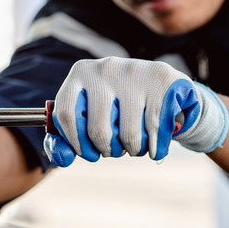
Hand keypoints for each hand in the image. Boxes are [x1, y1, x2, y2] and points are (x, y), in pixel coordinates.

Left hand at [44, 57, 227, 165]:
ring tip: (135, 144)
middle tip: (114, 149)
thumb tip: (63, 159)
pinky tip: (155, 142)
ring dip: (133, 150)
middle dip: (107, 150)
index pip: (65, 114)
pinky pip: (156, 131)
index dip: (75, 142)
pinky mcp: (163, 81)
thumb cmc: (117, 108)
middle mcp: (105, 67)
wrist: (165, 88)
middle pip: (98, 130)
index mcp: (80, 72)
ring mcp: (135, 72)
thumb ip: (64, 142)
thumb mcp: (87, 118)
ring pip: (129, 135)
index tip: (87, 152)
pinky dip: (155, 147)